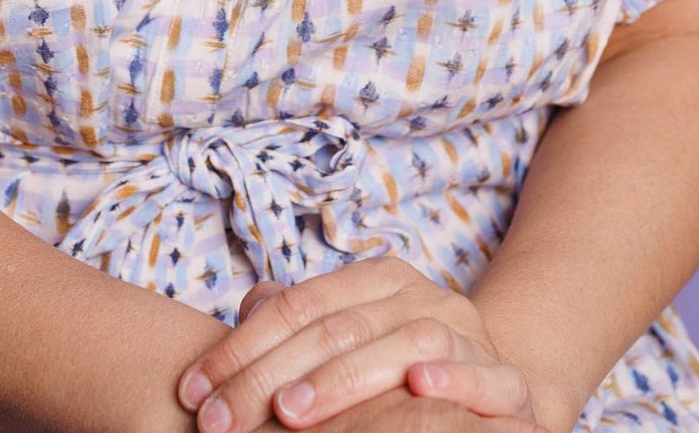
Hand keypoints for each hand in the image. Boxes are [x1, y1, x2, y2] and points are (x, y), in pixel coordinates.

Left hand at [174, 256, 557, 432]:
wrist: (494, 387)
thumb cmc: (402, 367)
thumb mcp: (352, 338)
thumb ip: (304, 323)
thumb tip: (248, 305)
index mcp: (377, 279)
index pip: (299, 304)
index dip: (241, 347)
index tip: (194, 390)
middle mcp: (421, 295)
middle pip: (336, 327)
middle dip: (269, 376)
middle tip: (222, 419)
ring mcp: (464, 333)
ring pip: (402, 342)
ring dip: (345, 379)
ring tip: (292, 412)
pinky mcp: (504, 379)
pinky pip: (481, 371)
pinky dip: (452, 376)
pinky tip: (418, 384)